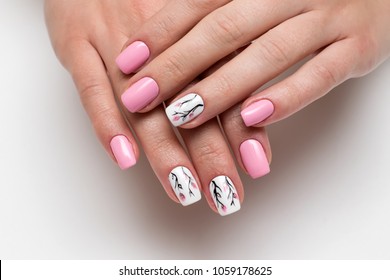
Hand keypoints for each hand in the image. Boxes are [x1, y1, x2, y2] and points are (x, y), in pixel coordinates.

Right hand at [45, 0, 270, 215]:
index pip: (226, 88)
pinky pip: (91, 88)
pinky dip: (107, 123)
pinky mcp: (77, 43)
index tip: (256, 168)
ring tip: (183, 190)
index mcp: (195, 33)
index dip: (243, 129)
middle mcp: (162, 42)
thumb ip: (214, 62)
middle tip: (226, 196)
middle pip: (191, 104)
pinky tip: (124, 158)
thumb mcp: (188, 21)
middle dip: (211, 155)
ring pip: (145, 105)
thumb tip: (250, 109)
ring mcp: (116, 42)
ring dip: (166, 151)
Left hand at [116, 0, 389, 127]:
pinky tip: (253, 118)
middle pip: (224, 29)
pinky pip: (319, 74)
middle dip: (176, 66)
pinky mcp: (359, 46)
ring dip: (221, 87)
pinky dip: (286, 97)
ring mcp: (329, 16)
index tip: (126, 63)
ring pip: (266, 54)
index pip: (199, 1)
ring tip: (181, 115)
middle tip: (138, 97)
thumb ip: (223, 5)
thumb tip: (166, 28)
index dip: (160, 32)